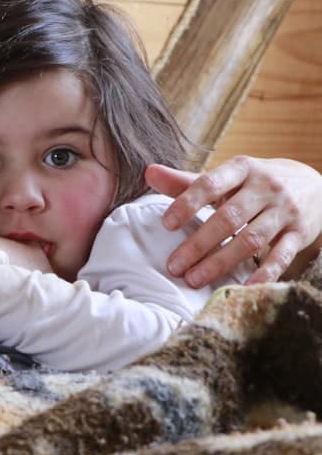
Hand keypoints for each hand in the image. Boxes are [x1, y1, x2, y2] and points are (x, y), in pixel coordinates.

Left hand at [147, 157, 321, 286]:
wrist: (314, 185)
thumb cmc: (255, 183)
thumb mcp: (226, 177)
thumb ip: (187, 181)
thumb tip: (148, 173)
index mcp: (241, 168)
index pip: (210, 184)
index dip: (187, 203)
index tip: (166, 224)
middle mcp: (265, 187)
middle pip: (228, 218)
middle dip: (198, 244)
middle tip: (174, 265)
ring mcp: (285, 211)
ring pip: (251, 240)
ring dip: (221, 262)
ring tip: (194, 279)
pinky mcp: (301, 233)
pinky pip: (282, 256)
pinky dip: (263, 273)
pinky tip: (243, 286)